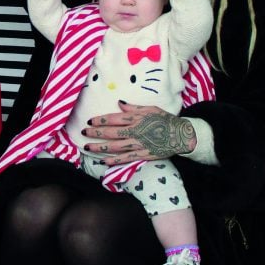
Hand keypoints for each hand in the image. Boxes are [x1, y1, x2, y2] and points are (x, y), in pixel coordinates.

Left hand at [81, 101, 196, 163]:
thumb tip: (119, 103)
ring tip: (88, 146)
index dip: (100, 120)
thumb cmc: (165, 120)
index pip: (113, 118)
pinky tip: (104, 161)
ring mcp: (139, 144)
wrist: (181, 135)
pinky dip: (115, 160)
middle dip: (95, 133)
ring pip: (115, 146)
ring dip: (100, 147)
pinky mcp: (143, 155)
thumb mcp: (150, 109)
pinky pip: (127, 158)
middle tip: (83, 133)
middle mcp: (135, 131)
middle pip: (111, 132)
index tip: (89, 121)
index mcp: (136, 118)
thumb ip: (133, 108)